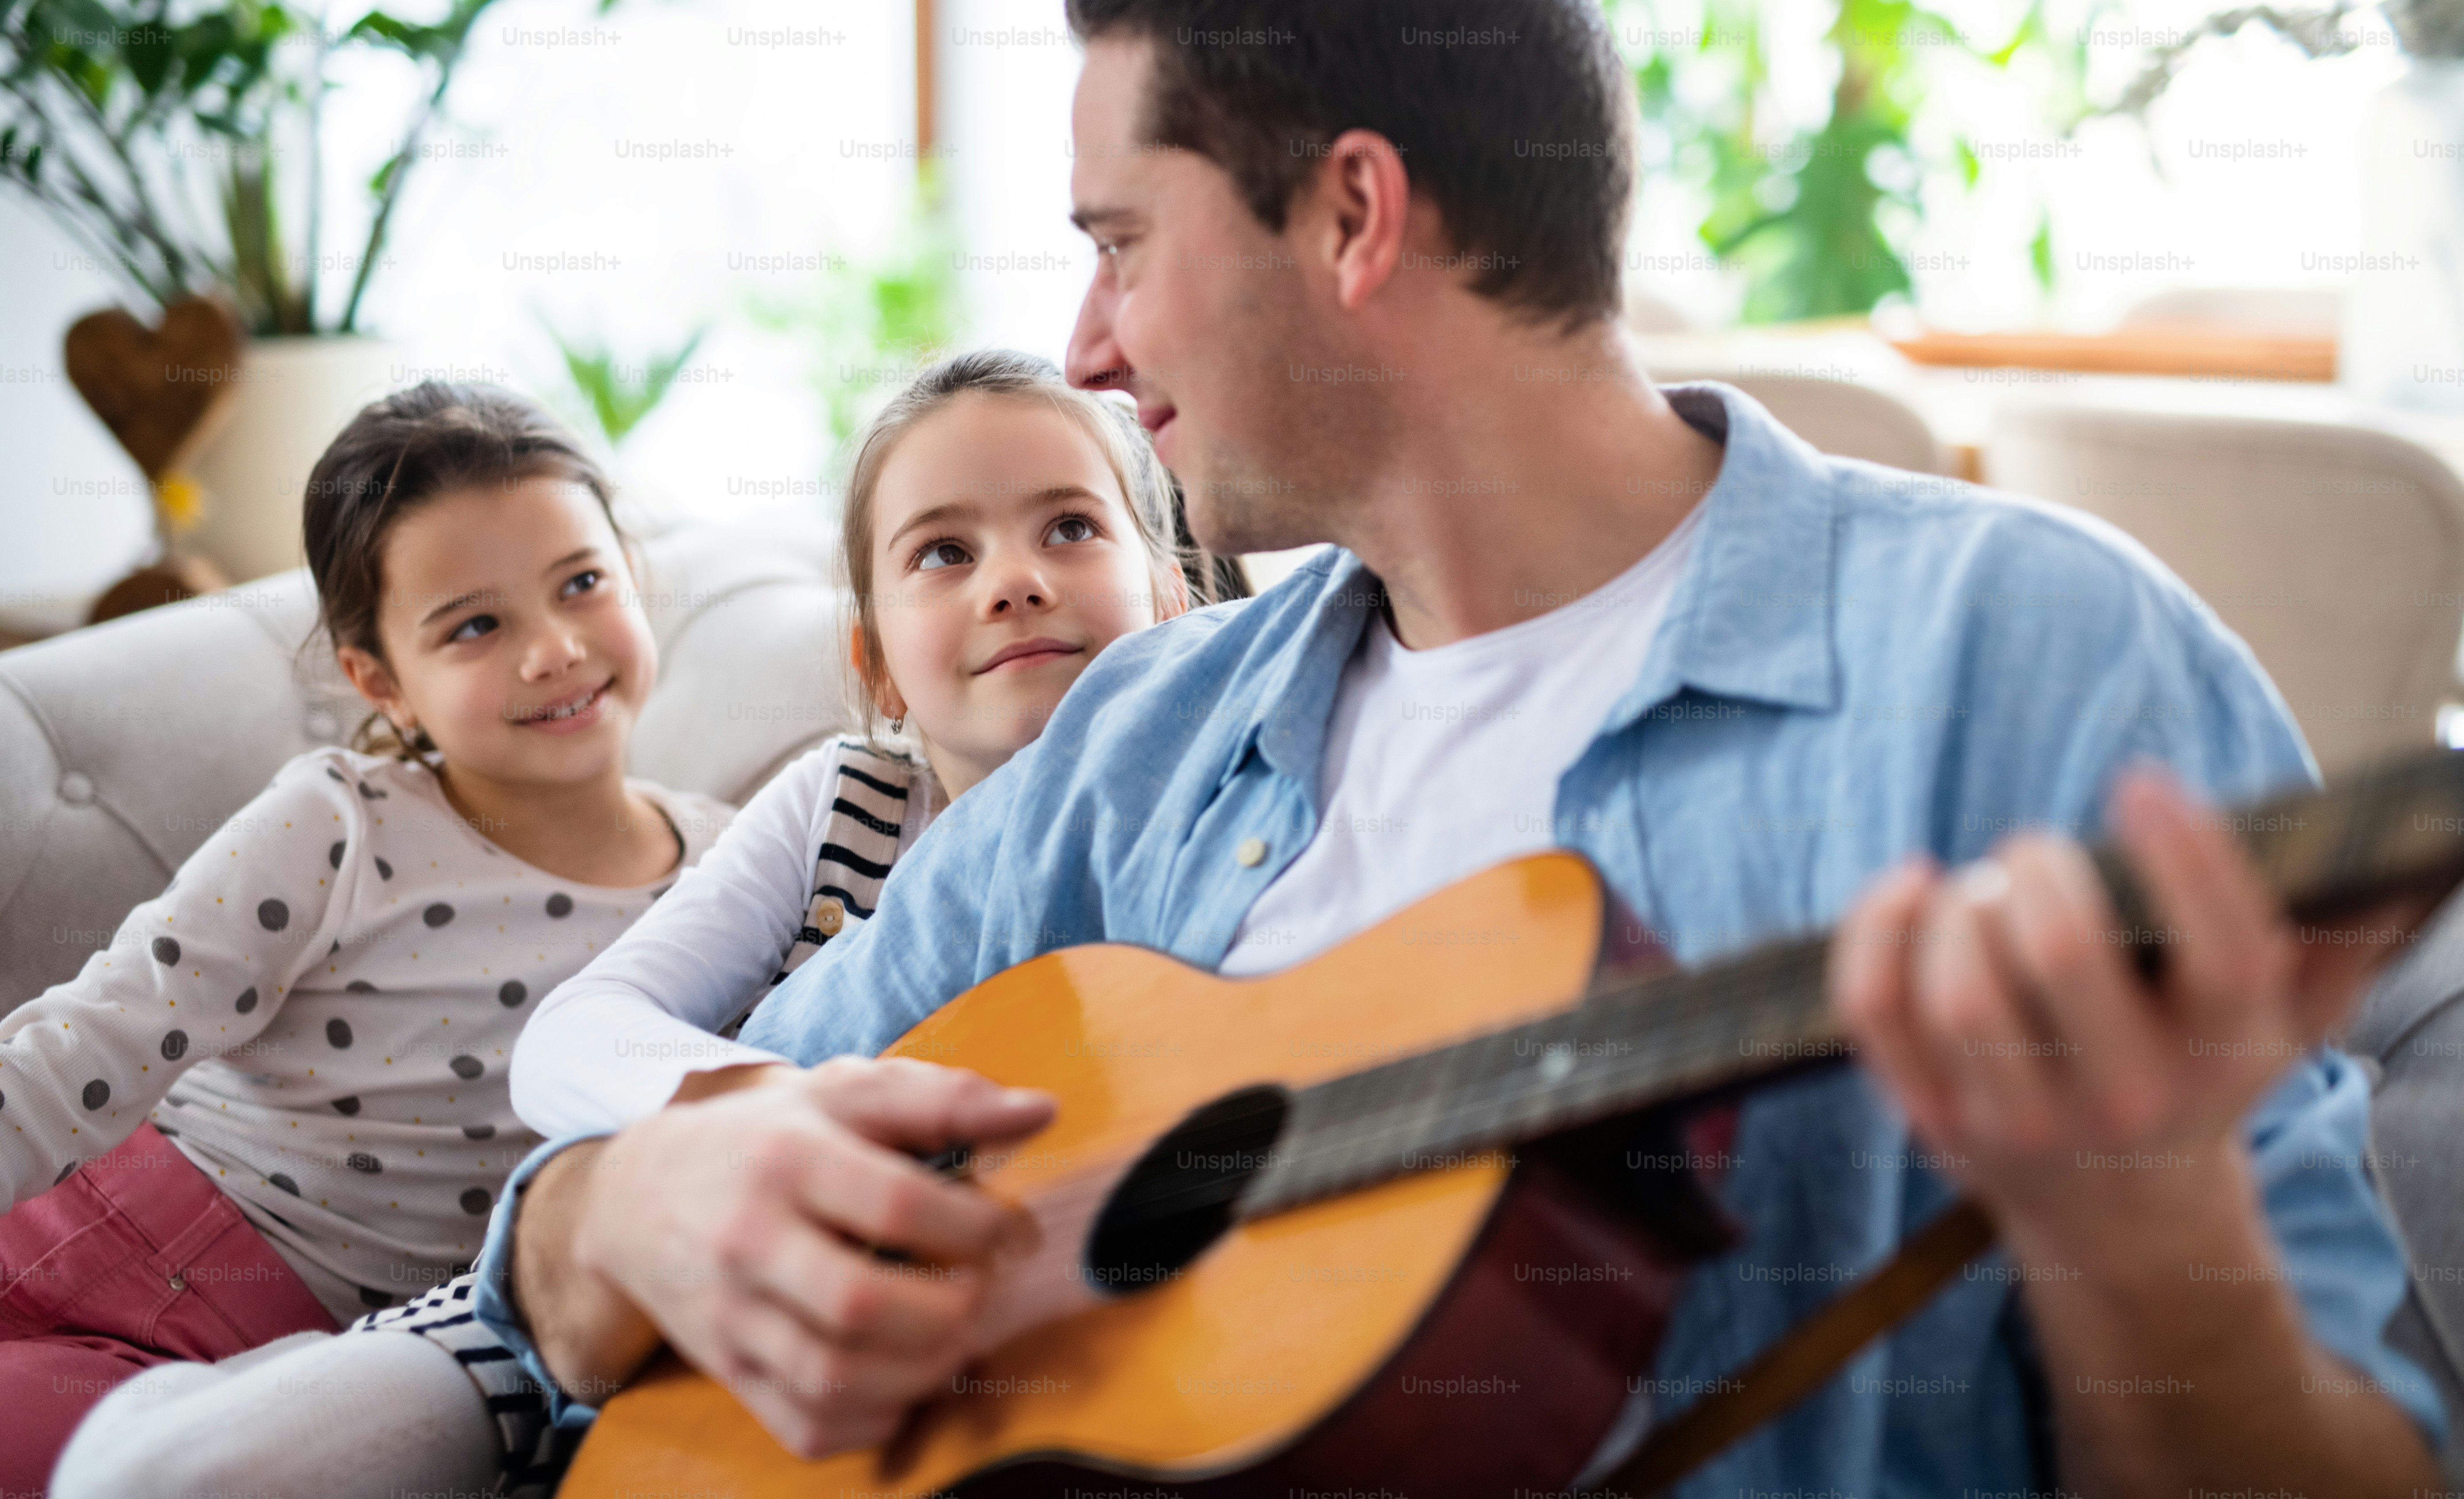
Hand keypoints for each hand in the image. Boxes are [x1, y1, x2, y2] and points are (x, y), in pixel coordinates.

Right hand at [569, 1056, 1053, 1456]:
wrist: (635, 1196)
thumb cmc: (766, 1138)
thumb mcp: (844, 1094)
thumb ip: (944, 1099)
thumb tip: (1040, 1111)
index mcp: (788, 1160)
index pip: (898, 1204)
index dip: (977, 1226)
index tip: (1008, 1231)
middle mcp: (750, 1241)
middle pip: (861, 1305)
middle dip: (951, 1309)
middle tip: (979, 1290)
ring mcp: (731, 1318)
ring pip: (835, 1379)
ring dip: (922, 1371)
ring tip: (954, 1335)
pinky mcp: (727, 1373)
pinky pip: (808, 1428)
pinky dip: (874, 1421)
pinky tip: (902, 1380)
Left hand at [1831, 765, 2409, 1245]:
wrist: (2127, 1218)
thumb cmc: (2202, 1074)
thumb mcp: (2289, 1019)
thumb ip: (2342, 937)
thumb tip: (2408, 860)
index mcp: (2222, 1052)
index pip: (2219, 944)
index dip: (2179, 847)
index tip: (2140, 785)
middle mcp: (2122, 1094)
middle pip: (2060, 954)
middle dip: (2039, 869)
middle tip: (2038, 852)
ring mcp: (2018, 1119)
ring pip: (1962, 988)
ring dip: (1961, 906)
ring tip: (1984, 890)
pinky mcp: (1934, 1122)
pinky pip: (1876, 1014)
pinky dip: (1876, 932)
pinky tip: (1911, 888)